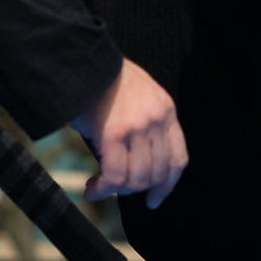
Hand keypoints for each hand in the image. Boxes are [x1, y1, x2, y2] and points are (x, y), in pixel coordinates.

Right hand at [73, 59, 188, 208]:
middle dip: (135, 189)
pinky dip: (103, 189)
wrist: (83, 61)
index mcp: (166, 110)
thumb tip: (138, 163)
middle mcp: (157, 119)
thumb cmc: (103, 79)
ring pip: (136, 178)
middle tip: (115, 189)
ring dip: (116, 190)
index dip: (167, 185)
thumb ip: (146, 124)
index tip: (154, 200)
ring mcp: (138, 127)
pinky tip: (92, 190)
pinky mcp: (114, 134)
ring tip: (99, 187)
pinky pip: (115, 176)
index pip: (177, 158)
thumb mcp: (139, 96)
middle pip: (157, 173)